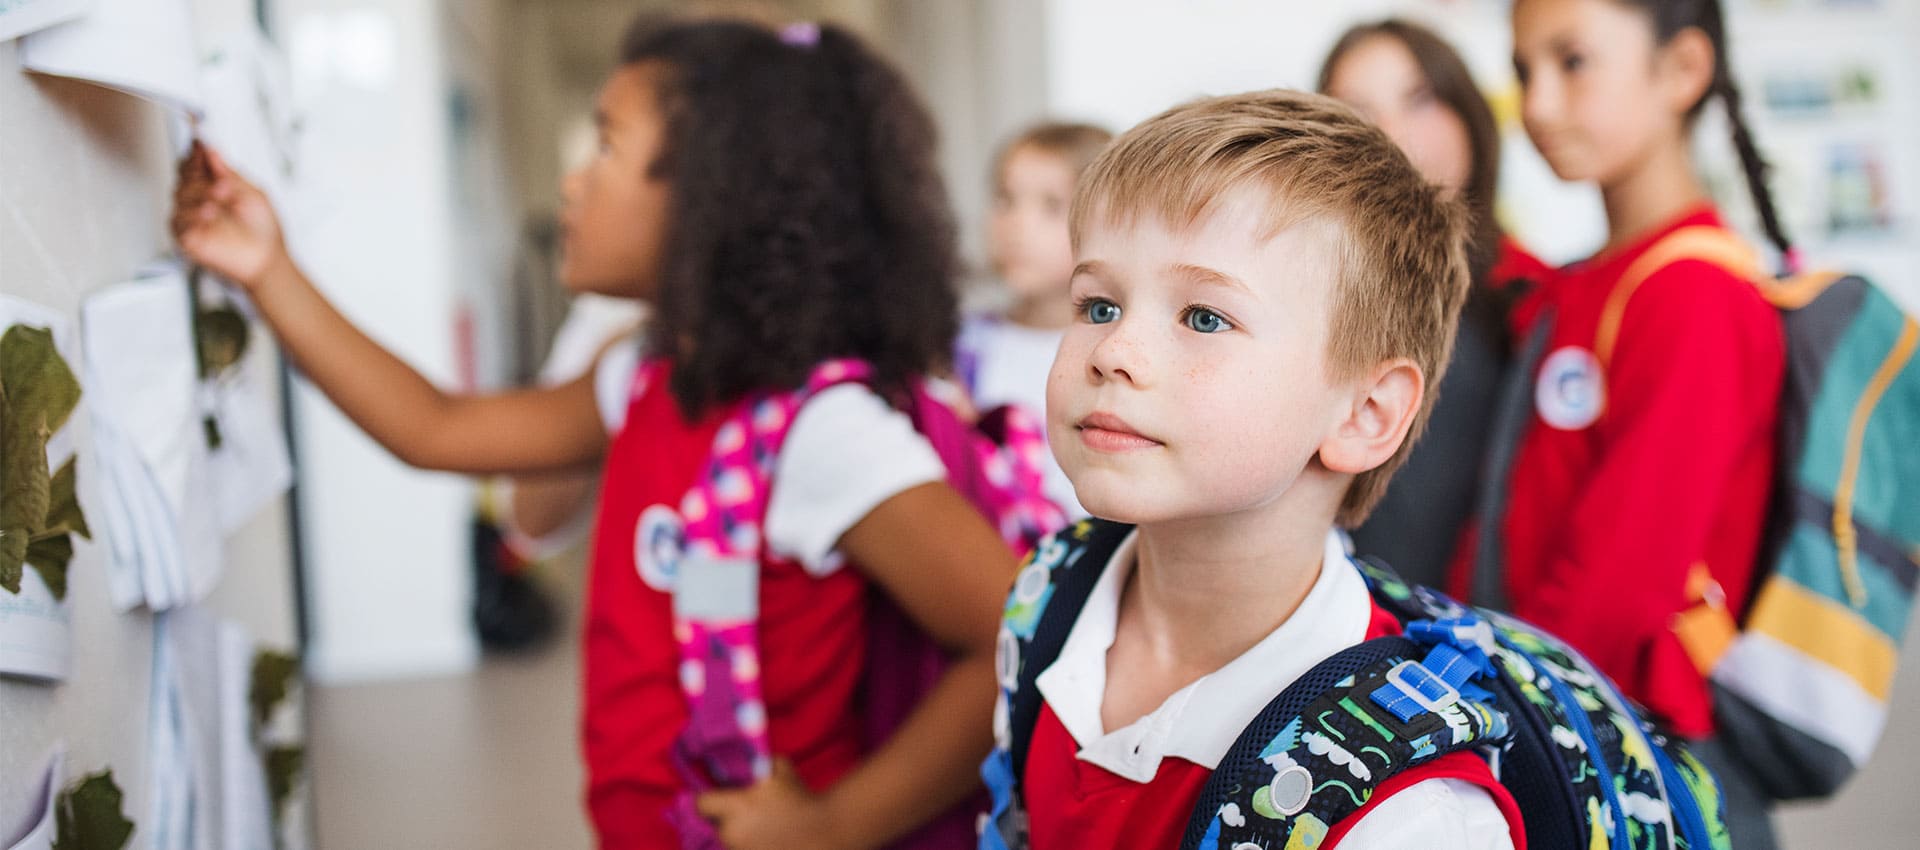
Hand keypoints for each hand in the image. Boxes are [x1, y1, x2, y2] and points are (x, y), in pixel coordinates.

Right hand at [171, 141, 290, 292]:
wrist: (266, 259)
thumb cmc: (263, 230)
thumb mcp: (252, 193)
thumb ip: (229, 173)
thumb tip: (212, 151)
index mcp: (214, 187)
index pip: (195, 165)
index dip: (195, 154)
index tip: (199, 144)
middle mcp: (200, 200)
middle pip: (185, 178)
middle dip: (202, 178)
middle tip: (224, 185)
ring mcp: (192, 218)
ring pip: (180, 196)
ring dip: (200, 195)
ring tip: (220, 201)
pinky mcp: (187, 236)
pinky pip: (179, 220)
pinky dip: (193, 215)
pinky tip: (209, 215)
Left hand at [695, 760, 852, 849]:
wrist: (824, 831)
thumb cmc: (802, 798)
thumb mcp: (780, 768)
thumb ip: (758, 762)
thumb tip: (746, 757)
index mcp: (736, 807)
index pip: (701, 804)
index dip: (707, 799)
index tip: (717, 796)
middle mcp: (734, 832)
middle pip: (715, 825)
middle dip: (725, 818)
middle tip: (743, 812)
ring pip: (730, 840)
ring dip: (740, 834)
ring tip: (761, 826)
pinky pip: (744, 848)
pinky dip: (751, 845)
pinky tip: (768, 838)